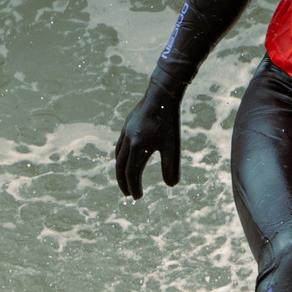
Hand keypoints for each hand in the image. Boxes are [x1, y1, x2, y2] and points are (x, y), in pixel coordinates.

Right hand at [113, 76, 184, 198]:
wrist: (161, 94)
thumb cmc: (168, 120)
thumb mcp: (172, 145)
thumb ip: (171, 166)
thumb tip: (172, 185)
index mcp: (137, 146)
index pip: (132, 173)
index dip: (134, 186)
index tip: (137, 197)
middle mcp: (127, 140)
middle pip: (121, 166)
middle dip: (123, 182)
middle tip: (127, 194)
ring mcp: (125, 131)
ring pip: (118, 155)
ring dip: (121, 169)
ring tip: (126, 178)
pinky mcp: (127, 124)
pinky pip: (120, 144)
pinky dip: (120, 155)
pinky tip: (127, 157)